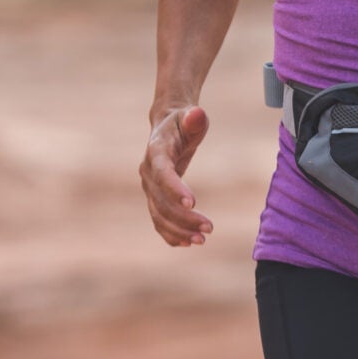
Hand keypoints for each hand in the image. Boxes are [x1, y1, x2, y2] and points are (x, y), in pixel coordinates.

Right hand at [140, 105, 212, 247]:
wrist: (168, 128)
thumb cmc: (184, 121)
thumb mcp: (191, 117)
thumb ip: (194, 118)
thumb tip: (197, 114)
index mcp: (156, 151)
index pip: (162, 173)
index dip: (174, 188)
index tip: (192, 202)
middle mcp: (148, 172)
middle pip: (161, 201)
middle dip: (183, 217)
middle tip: (209, 228)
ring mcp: (149, 188)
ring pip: (158, 215)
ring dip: (179, 230)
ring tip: (203, 239)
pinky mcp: (154, 198)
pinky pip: (158, 221)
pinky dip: (171, 234)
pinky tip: (188, 243)